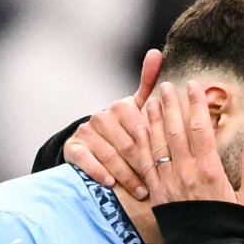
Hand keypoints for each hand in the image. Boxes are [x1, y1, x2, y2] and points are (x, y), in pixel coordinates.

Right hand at [64, 49, 161, 198]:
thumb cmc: (125, 126)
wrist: (92, 142)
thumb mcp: (139, 106)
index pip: (142, 129)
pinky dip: (98, 171)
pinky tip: (110, 183)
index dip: (155, 148)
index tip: (169, 165)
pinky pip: (86, 160)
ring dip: (125, 175)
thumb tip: (157, 52)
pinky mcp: (74, 147)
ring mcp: (87, 132)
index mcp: (121, 106)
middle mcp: (102, 116)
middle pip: (127, 144)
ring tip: (140, 191)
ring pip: (109, 155)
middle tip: (156, 184)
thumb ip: (150, 83)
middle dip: (143, 166)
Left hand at [137, 80, 243, 208]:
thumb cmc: (231, 228)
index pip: (200, 128)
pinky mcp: (156, 192)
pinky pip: (145, 162)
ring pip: (157, 142)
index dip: (196, 104)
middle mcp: (185, 172)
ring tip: (153, 99)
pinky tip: (140, 128)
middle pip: (175, 130)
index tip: (194, 86)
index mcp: (209, 170)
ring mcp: (168, 182)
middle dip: (172, 104)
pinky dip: (142, 142)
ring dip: (154, 118)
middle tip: (168, 85)